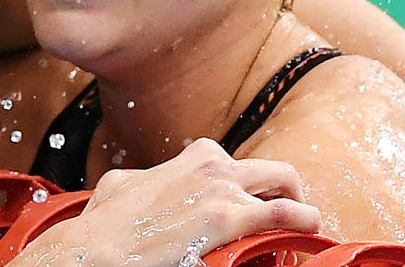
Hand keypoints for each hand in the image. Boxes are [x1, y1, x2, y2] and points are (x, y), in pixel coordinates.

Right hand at [20, 138, 320, 265]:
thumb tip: (148, 186)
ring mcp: (222, 188)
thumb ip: (146, 181)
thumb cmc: (105, 223)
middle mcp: (212, 165)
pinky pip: (285, 214)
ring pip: (285, 182)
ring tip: (301, 233)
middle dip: (285, 194)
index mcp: (192, 158)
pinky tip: (307, 234)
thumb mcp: (122, 185)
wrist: (97, 247)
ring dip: (299, 208)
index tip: (248, 210)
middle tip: (287, 220)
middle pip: (273, 171)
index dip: (247, 189)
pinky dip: (302, 222)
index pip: (235, 165)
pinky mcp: (228, 217)